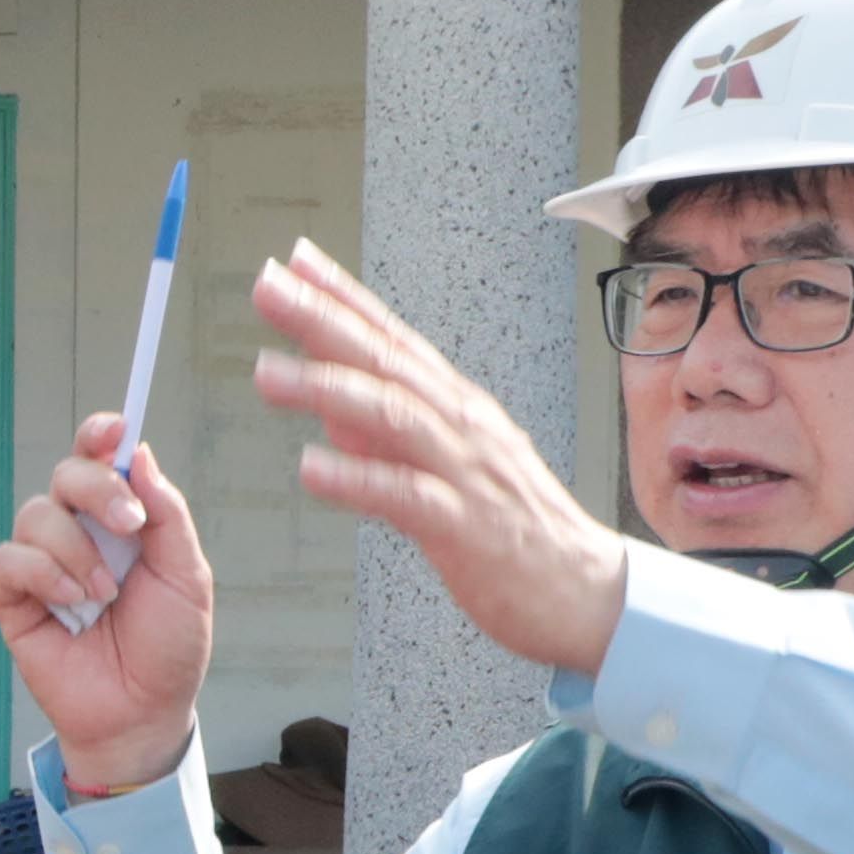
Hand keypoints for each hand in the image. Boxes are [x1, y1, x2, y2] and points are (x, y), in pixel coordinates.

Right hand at [0, 411, 219, 799]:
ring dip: (76, 551)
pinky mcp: (14, 598)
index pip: (100, 459)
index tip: (116, 430)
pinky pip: (10, 560)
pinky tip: (71, 604)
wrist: (142, 712)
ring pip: (36, 515)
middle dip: (96, 490)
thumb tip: (140, 454)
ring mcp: (44, 564)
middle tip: (129, 526)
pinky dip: (44, 574)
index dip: (101, 434)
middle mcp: (79, 533)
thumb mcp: (186, 578)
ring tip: (103, 596)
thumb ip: (168, 515)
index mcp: (121, 521)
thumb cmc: (167, 649)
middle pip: (66, 473)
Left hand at [250, 247, 625, 682]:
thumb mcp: (449, 466)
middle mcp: (462, 425)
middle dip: (323, 318)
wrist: (587, 591)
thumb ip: (390, 436)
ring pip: (392, 415)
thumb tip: (333, 409)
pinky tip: (311, 466)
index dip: (344, 296)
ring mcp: (464, 472)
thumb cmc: (517, 529)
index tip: (293, 261)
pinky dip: (357, 478)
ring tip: (266, 371)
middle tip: (267, 284)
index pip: (393, 337)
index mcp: (457, 407)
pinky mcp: (464, 527)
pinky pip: (405, 497)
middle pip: (386, 359)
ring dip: (326, 388)